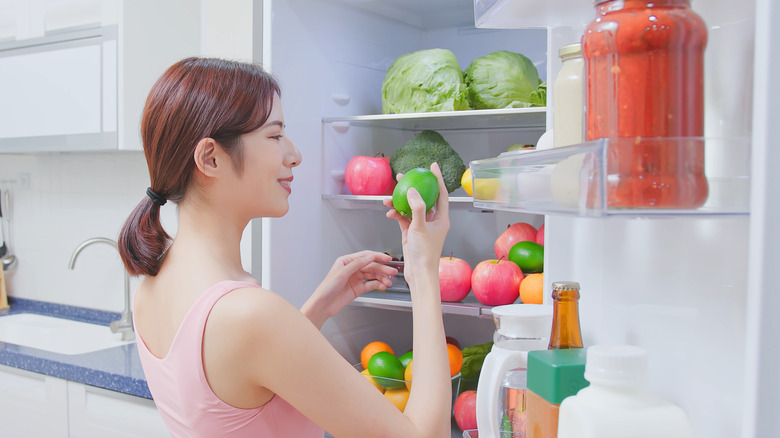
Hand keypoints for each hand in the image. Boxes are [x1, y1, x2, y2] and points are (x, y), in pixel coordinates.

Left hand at [302, 250, 396, 327]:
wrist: (323, 305)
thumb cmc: (327, 288)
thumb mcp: (342, 273)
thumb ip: (357, 264)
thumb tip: (369, 257)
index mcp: (346, 261)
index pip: (365, 256)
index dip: (377, 256)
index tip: (387, 259)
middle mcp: (352, 269)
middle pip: (371, 266)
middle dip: (382, 269)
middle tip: (392, 271)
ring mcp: (356, 279)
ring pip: (372, 276)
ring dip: (381, 278)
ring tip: (388, 281)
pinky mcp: (358, 288)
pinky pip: (371, 284)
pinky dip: (378, 285)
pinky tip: (382, 286)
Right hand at [383, 162, 449, 286]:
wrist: (418, 273)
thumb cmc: (425, 254)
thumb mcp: (420, 228)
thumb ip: (417, 208)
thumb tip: (412, 191)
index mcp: (441, 219)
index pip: (441, 193)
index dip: (437, 179)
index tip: (432, 166)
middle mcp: (432, 221)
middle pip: (424, 198)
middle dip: (414, 187)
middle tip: (405, 176)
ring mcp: (421, 226)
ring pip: (410, 208)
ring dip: (400, 202)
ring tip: (389, 197)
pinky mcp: (411, 233)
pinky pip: (403, 218)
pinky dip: (396, 214)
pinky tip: (389, 212)